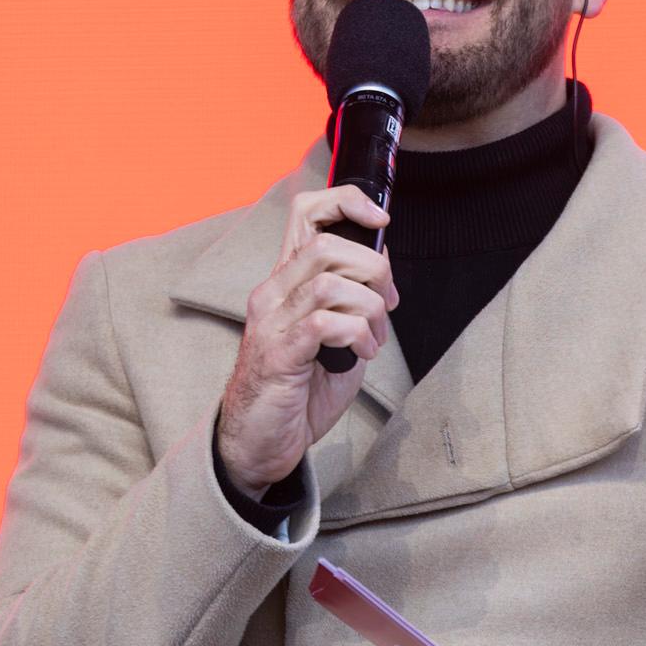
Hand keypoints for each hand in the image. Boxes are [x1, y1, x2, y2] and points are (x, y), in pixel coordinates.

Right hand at [213, 184, 397, 495]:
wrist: (259, 443)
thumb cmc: (297, 392)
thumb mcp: (334, 337)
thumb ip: (352, 302)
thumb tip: (384, 272)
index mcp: (286, 280)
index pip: (305, 211)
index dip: (347, 202)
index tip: (381, 220)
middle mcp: (273, 292)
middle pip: (326, 242)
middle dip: (374, 268)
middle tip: (387, 303)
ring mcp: (271, 322)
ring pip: (331, 281)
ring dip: (369, 308)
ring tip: (374, 339)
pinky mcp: (279, 354)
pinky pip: (326, 322)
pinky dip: (357, 334)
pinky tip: (360, 354)